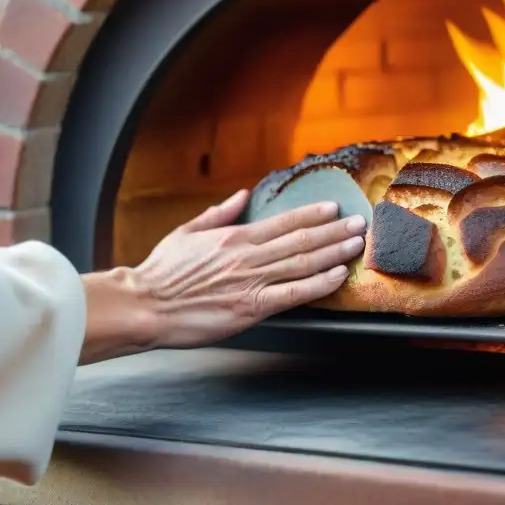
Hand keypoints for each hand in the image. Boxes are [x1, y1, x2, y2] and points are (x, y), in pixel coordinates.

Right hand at [79, 189, 365, 362]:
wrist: (145, 305)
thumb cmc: (162, 272)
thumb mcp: (187, 232)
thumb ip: (219, 213)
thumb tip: (242, 195)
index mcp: (234, 237)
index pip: (283, 222)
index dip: (313, 214)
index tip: (334, 207)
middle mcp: (248, 256)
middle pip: (301, 240)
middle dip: (335, 230)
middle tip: (359, 224)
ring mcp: (251, 282)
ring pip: (303, 263)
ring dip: (334, 252)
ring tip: (356, 244)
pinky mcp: (251, 308)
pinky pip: (293, 293)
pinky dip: (318, 284)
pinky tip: (336, 276)